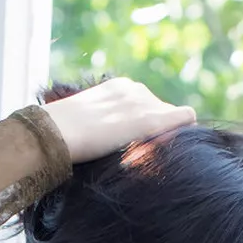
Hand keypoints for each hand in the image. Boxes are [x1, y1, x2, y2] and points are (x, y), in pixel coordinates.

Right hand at [42, 76, 195, 164]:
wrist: (57, 133)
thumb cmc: (62, 137)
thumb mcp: (83, 125)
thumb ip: (102, 127)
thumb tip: (104, 144)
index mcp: (117, 88)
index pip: (143, 104)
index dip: (142, 126)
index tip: (133, 146)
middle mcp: (135, 89)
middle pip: (160, 110)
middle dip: (157, 130)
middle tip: (142, 154)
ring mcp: (144, 102)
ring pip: (171, 117)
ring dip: (165, 135)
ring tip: (151, 154)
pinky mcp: (152, 119)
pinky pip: (185, 117)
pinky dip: (184, 130)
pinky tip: (181, 146)